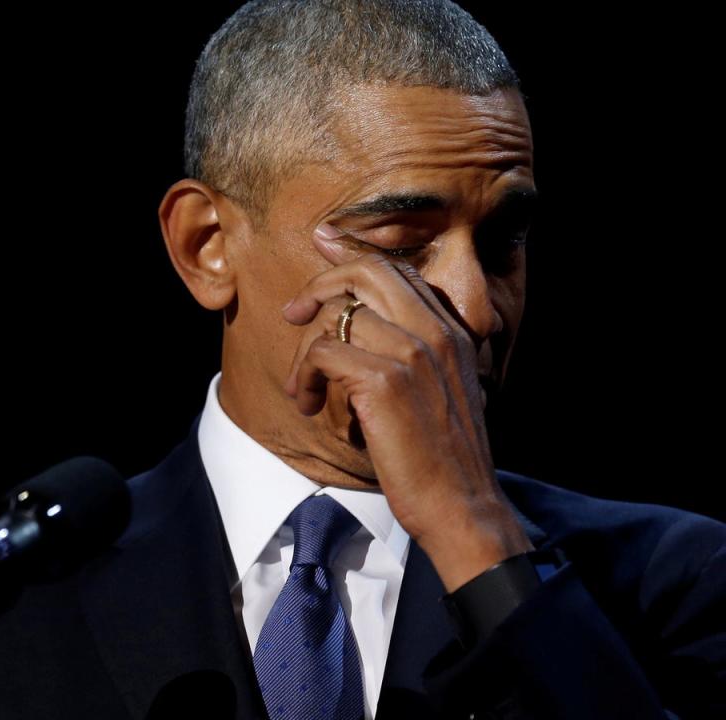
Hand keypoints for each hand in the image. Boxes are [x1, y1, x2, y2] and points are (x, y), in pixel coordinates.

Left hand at [282, 225, 532, 591]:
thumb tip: (365, 329)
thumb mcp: (441, 394)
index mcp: (453, 332)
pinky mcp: (385, 381)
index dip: (354, 254)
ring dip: (305, 353)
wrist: (462, 507)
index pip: (399, 271)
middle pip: (368, 271)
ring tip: (305, 390)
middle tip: (293, 312)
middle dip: (321, 283)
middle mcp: (436, 332)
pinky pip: (323, 350)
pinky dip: (305, 376)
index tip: (324, 244)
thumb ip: (414, 355)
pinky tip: (309, 404)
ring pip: (338, 315)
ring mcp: (412, 353)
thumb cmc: (444, 459)